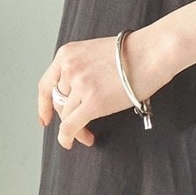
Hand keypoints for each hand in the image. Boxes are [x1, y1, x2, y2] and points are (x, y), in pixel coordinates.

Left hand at [38, 27, 176, 148]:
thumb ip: (83, 68)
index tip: (45, 118)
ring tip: (87, 135)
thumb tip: (80, 93)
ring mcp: (80, 85)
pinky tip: (70, 143)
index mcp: (68, 54)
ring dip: (75, 129)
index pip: (46, 84)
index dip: (43, 105)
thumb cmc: (134, 51)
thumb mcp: (96, 52)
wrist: (152, 52)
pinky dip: (67, 138)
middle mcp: (69, 68)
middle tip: (78, 128)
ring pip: (66, 115)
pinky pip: (71, 126)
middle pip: (59, 102)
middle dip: (66, 118)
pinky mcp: (93, 102)